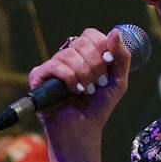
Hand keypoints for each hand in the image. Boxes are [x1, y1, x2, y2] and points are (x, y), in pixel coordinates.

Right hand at [29, 27, 133, 161]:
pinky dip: (69, 78)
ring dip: (84, 75)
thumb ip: (121, 57)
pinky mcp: (39, 76)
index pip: (91, 35)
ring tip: (86, 90)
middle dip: (95, 65)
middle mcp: (67, 56)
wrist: (83, 129)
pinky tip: (74, 90)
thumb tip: (116, 31)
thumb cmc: (98, 106)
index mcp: (85, 55)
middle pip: (81, 42)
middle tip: (98, 83)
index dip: (102, 48)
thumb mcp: (118, 81)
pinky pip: (55, 65)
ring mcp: (52, 65)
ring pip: (69, 54)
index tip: (108, 67)